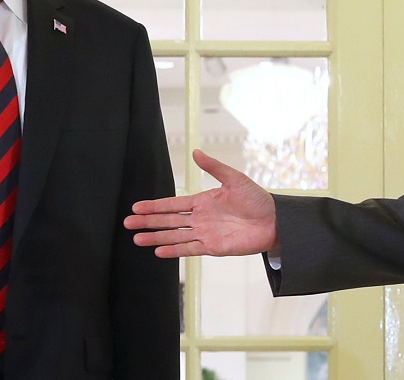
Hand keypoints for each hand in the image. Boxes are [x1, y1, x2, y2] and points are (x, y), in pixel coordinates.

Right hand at [125, 149, 277, 258]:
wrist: (275, 220)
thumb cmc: (257, 198)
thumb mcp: (234, 178)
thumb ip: (213, 167)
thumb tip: (195, 152)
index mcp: (203, 201)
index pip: (173, 204)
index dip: (155, 206)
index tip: (137, 207)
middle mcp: (200, 218)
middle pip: (168, 220)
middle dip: (148, 222)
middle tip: (128, 223)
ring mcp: (205, 233)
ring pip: (174, 235)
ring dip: (156, 237)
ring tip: (137, 238)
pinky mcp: (213, 247)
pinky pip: (189, 248)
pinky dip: (174, 250)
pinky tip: (158, 251)